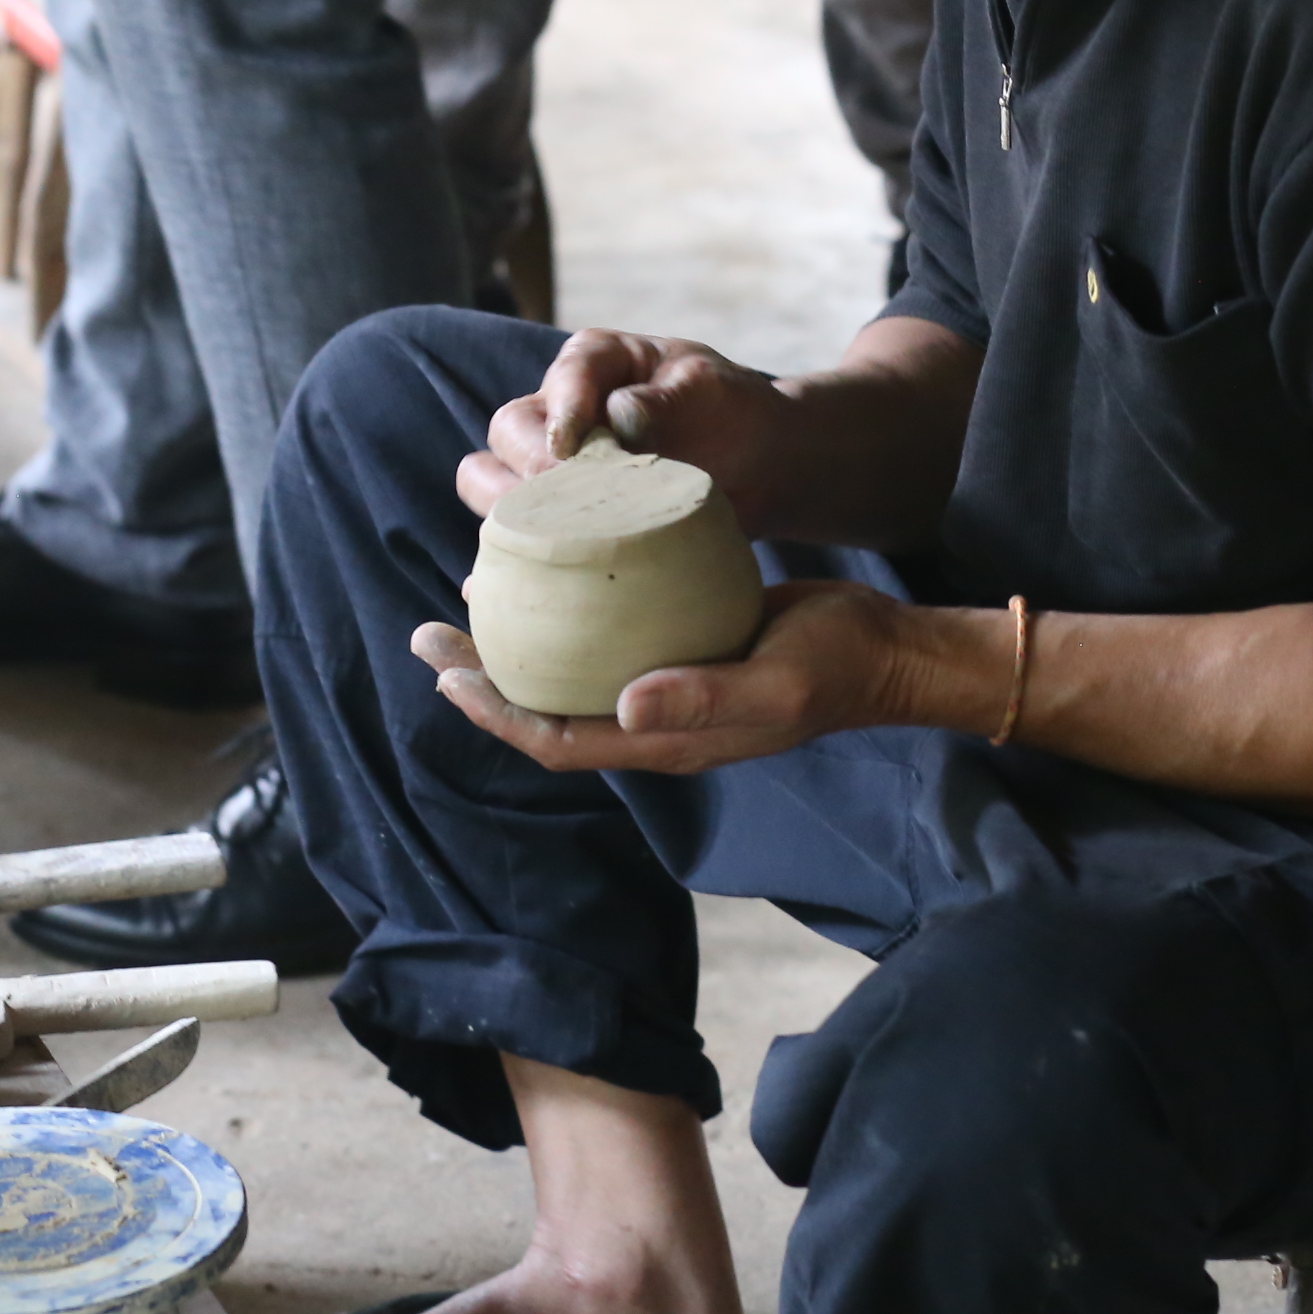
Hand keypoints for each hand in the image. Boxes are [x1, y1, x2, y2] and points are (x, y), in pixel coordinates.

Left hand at [412, 581, 917, 775]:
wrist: (886, 649)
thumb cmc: (839, 665)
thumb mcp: (780, 682)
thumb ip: (707, 699)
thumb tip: (625, 707)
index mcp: (665, 741)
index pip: (557, 740)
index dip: (494, 714)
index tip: (444, 674)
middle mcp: (653, 720)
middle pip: (544, 711)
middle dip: (480, 679)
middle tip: (427, 633)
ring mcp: (665, 687)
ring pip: (568, 675)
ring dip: (514, 646)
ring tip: (468, 598)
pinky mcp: (679, 648)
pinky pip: (604, 641)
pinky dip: (563, 614)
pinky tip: (548, 573)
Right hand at [460, 328, 800, 525]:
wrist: (757, 467)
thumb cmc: (731, 415)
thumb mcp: (712, 393)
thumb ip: (669, 398)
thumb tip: (620, 413)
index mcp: (596, 362)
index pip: (564, 376)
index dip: (563, 411)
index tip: (570, 448)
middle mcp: (559, 408)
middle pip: (508, 430)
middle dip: (532, 467)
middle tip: (573, 503)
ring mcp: (550, 462)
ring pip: (489, 480)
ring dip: (513, 512)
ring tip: (557, 539)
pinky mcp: (554, 514)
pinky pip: (510, 533)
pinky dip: (509, 557)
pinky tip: (530, 580)